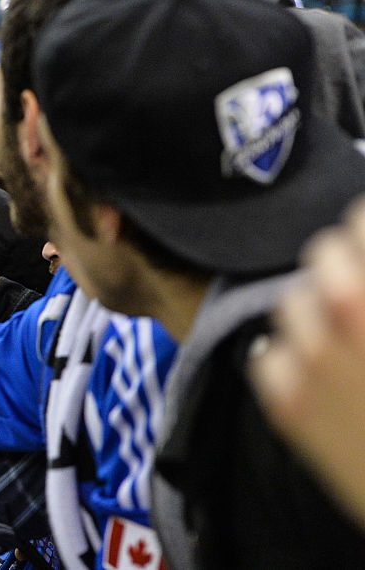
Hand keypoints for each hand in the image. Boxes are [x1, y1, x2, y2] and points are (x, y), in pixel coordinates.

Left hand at [250, 204, 364, 528]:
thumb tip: (355, 255)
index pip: (358, 222)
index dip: (363, 229)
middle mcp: (348, 310)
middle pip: (323, 253)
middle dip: (344, 266)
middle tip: (361, 290)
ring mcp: (310, 358)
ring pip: (293, 301)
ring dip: (315, 310)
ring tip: (345, 337)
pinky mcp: (284, 401)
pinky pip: (269, 353)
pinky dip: (288, 358)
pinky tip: (318, 374)